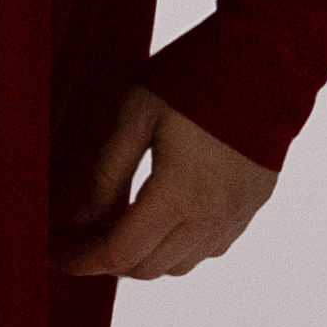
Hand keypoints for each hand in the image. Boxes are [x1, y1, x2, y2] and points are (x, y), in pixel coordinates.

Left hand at [61, 89, 272, 281]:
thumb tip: (80, 219)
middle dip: (107, 259)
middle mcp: (213, 216)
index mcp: (181, 193)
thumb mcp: (134, 114)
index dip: (82, 260)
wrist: (268, 58)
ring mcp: (237, 215)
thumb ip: (105, 174)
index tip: (58, 254)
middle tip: (79, 233)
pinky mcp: (252, 206)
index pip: (121, 253)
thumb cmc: (196, 75)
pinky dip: (176, 246)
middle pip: (148, 268)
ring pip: (178, 266)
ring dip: (142, 256)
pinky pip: (207, 248)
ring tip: (116, 223)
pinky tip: (159, 216)